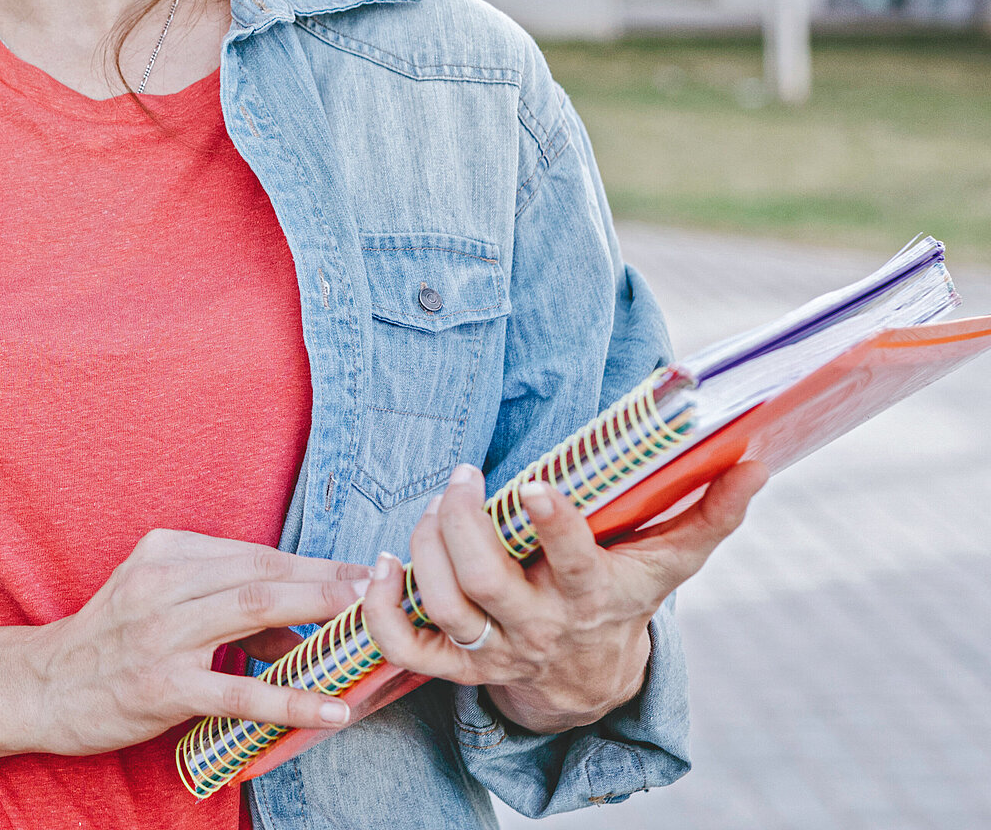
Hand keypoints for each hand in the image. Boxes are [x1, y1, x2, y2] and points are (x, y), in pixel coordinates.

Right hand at [23, 529, 370, 754]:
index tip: (362, 570)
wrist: (41, 685)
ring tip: (370, 628)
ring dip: (319, 616)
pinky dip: (291, 698)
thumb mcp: (159, 601)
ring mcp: (161, 633)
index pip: (255, 552)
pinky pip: (238, 691)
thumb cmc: (110, 642)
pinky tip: (330, 708)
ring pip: (255, 612)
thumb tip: (302, 629)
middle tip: (383, 588)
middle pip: (263, 573)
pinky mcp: (162, 685)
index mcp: (166, 552)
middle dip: (329, 579)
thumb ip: (223, 605)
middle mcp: (164, 582)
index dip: (314, 561)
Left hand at [361, 459, 767, 732]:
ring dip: (425, 548)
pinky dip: (382, 609)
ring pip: (445, 605)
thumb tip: (756, 458)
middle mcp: (541, 627)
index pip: (573, 561)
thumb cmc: (629, 593)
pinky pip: (408, 648)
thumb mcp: (675, 558)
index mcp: (593, 594)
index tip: (534, 483)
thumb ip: (713, 510)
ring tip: (434, 508)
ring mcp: (497, 651)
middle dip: (462, 521)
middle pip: (486, 580)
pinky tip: (382, 564)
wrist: (595, 680)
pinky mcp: (459, 667)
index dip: (552, 525)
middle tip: (462, 478)